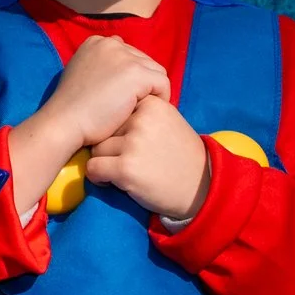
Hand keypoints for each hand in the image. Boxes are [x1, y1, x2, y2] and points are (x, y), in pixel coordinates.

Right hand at [6, 36, 171, 212]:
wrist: (64, 122)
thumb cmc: (72, 108)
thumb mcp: (82, 76)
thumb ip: (101, 67)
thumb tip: (122, 73)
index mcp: (96, 42)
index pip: (128, 54)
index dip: (129, 76)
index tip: (122, 95)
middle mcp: (111, 43)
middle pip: (144, 61)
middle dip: (142, 83)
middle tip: (132, 105)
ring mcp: (124, 57)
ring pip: (156, 71)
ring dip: (151, 90)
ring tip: (139, 109)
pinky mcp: (136, 73)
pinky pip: (164, 84)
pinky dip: (161, 98)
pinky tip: (146, 112)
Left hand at [86, 94, 212, 222]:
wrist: (201, 189)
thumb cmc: (180, 156)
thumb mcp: (168, 122)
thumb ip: (142, 113)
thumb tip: (108, 110)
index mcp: (152, 105)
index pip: (117, 113)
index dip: (122, 130)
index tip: (137, 142)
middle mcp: (141, 120)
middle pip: (105, 131)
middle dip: (113, 147)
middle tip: (136, 159)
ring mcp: (133, 144)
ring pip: (97, 149)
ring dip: (106, 162)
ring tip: (129, 170)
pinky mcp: (125, 167)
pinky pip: (93, 168)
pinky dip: (98, 177)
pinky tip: (116, 181)